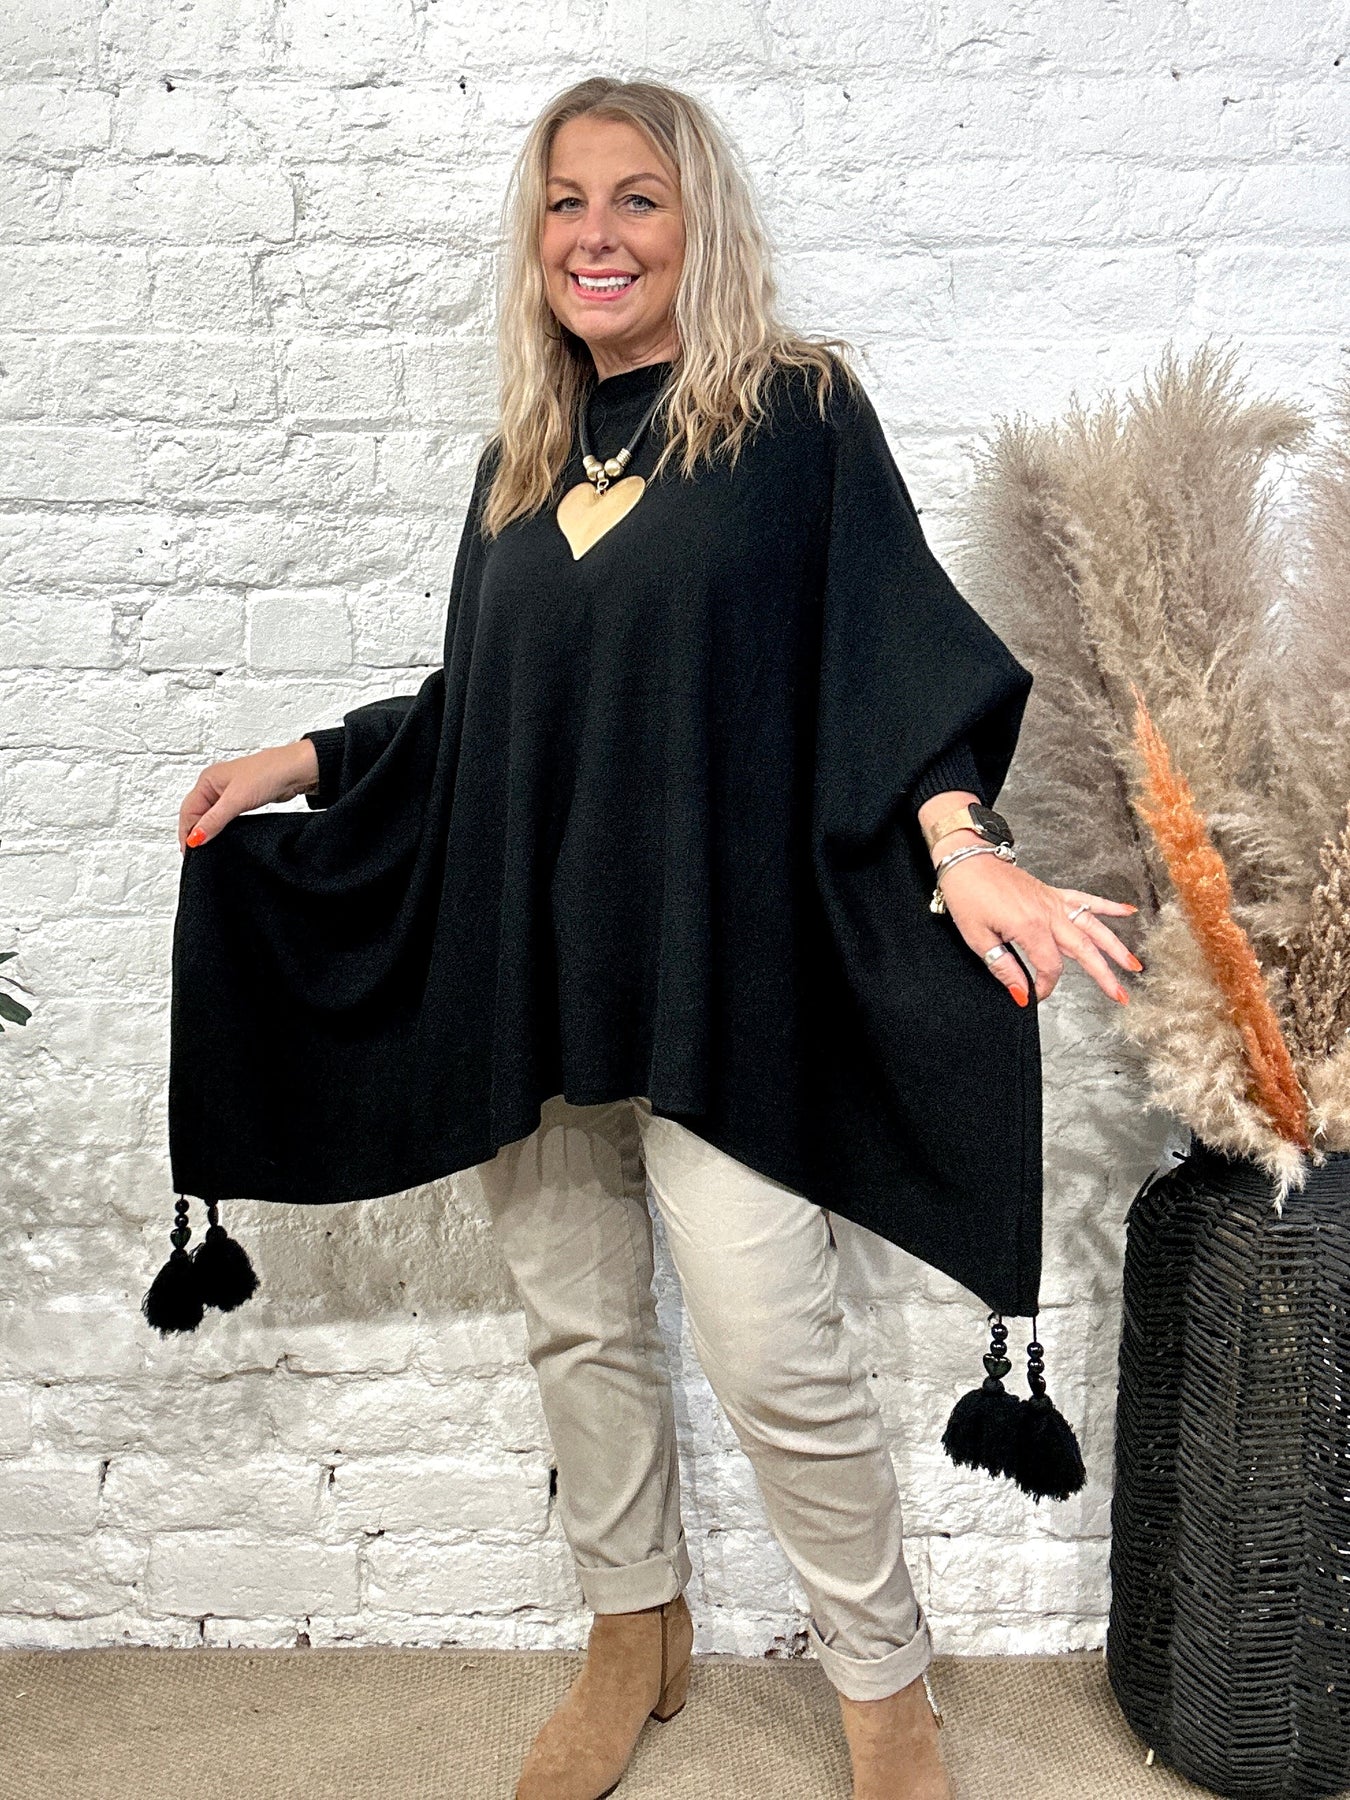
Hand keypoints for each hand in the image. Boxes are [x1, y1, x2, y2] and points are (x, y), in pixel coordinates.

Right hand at [178, 739, 319, 854]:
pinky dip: (220, 827)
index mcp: (207, 780)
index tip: (190, 851)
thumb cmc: (268, 773)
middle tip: (197, 854)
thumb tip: (195, 838)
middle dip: (194, 832)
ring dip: (207, 831)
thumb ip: (214, 820)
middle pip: (196, 813)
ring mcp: (228, 793)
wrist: (296, 771)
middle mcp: (215, 785)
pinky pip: (224, 817)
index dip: (186, 832)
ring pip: (210, 816)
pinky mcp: (242, 800)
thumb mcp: (236, 799)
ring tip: (206, 849)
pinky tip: (222, 838)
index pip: (188, 810)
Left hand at [933, 833, 1141, 1007]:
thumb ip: (1004, 967)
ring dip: (1115, 946)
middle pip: (1084, 950)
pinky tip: (1127, 912)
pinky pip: (1086, 899)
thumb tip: (1021, 993)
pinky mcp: (1052, 893)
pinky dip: (1108, 906)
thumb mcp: (977, 937)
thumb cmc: (967, 894)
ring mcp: (1053, 901)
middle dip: (1104, 975)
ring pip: (1092, 927)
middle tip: (1121, 996)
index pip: (1050, 966)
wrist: (965, 859)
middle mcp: (1048, 913)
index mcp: (1029, 926)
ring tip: (1133, 964)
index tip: (1034, 994)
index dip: (1045, 985)